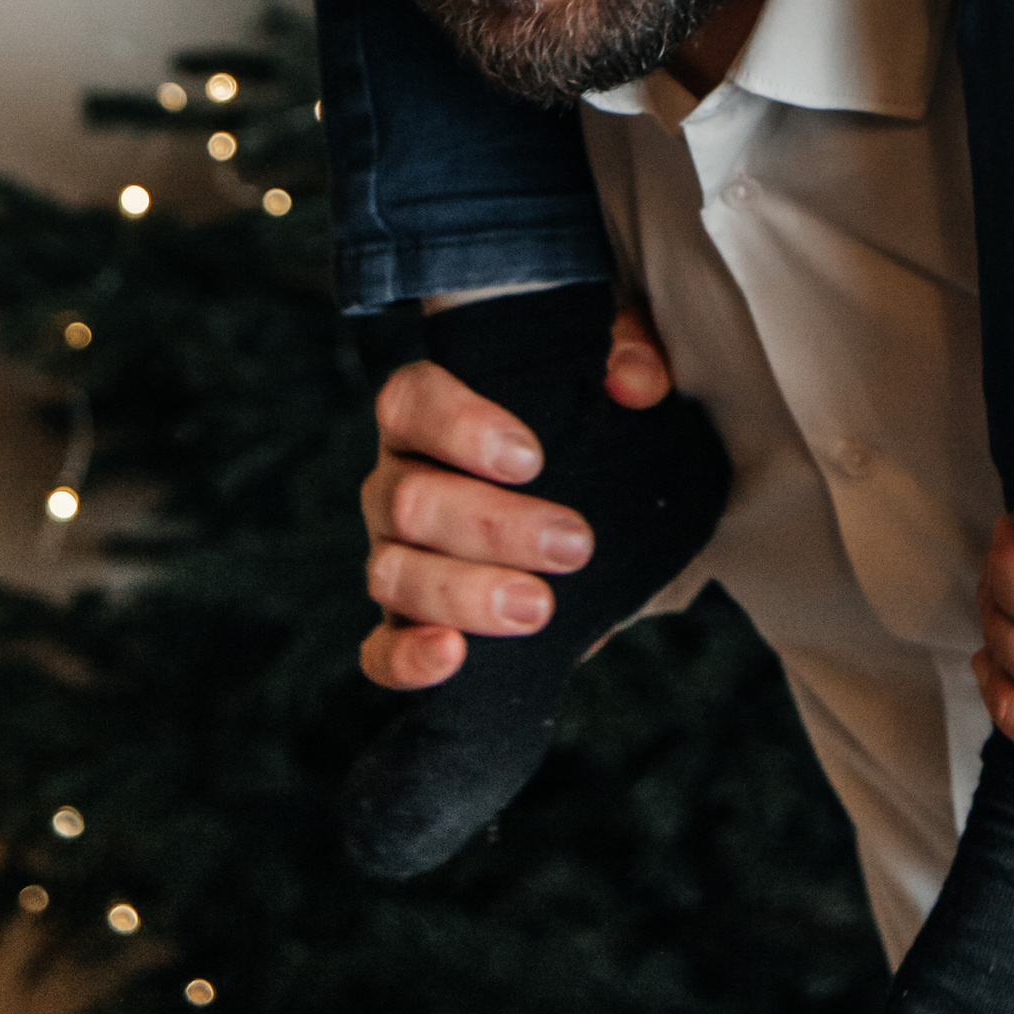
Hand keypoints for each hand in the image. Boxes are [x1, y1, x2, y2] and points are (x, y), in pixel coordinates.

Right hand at [358, 300, 673, 691]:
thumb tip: (634, 380)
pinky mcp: (406, 625)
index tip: (531, 459)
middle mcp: (397, 482)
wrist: (585, 520)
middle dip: (494, 527)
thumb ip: (631, 355)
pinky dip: (407, 658)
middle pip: (411, 500)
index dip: (460, 427)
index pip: (412, 402)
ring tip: (539, 608)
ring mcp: (394, 556)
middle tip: (574, 545)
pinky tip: (452, 658)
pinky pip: (380, 650)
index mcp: (428, 413)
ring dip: (467, 594)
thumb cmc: (583, 432)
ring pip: (394, 573)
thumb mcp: (611, 381)